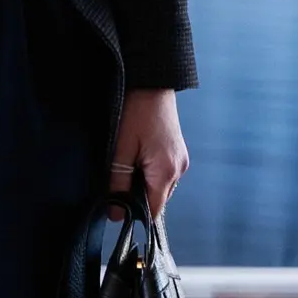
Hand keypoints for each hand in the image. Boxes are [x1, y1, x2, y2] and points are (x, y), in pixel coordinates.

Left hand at [107, 87, 188, 218]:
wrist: (151, 82)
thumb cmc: (136, 111)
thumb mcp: (121, 149)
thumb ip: (118, 183)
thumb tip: (116, 214)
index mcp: (166, 171)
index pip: (153, 210)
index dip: (134, 213)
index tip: (116, 208)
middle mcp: (179, 169)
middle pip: (157, 199)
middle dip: (137, 197)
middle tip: (117, 182)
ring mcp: (181, 160)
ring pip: (160, 187)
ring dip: (143, 184)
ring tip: (126, 166)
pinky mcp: (178, 152)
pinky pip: (164, 173)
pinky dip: (150, 173)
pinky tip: (137, 159)